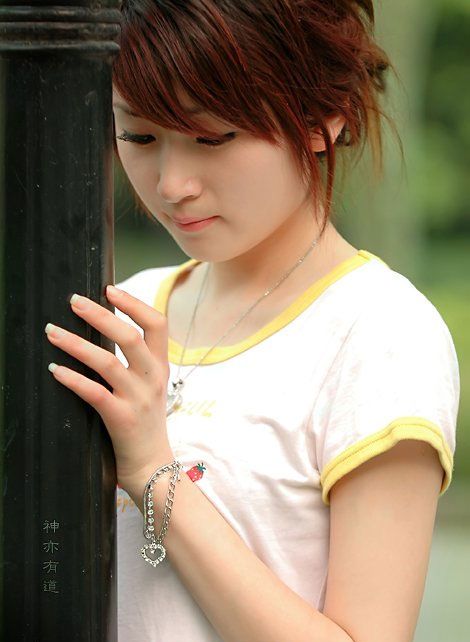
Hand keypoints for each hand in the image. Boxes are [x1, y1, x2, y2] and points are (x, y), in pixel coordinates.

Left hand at [44, 285, 173, 487]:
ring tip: (51, 331)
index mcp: (161, 367)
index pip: (157, 324)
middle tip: (73, 301)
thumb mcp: (150, 388)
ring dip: (76, 343)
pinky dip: (72, 378)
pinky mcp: (122, 419)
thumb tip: (104, 331)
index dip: (134, 303)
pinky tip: (54, 369)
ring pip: (108, 362)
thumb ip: (136, 363)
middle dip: (100, 315)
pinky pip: (94, 393)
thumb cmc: (145, 424)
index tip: (109, 289)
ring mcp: (139, 399)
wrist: (153, 467)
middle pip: (130, 336)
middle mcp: (153, 379)